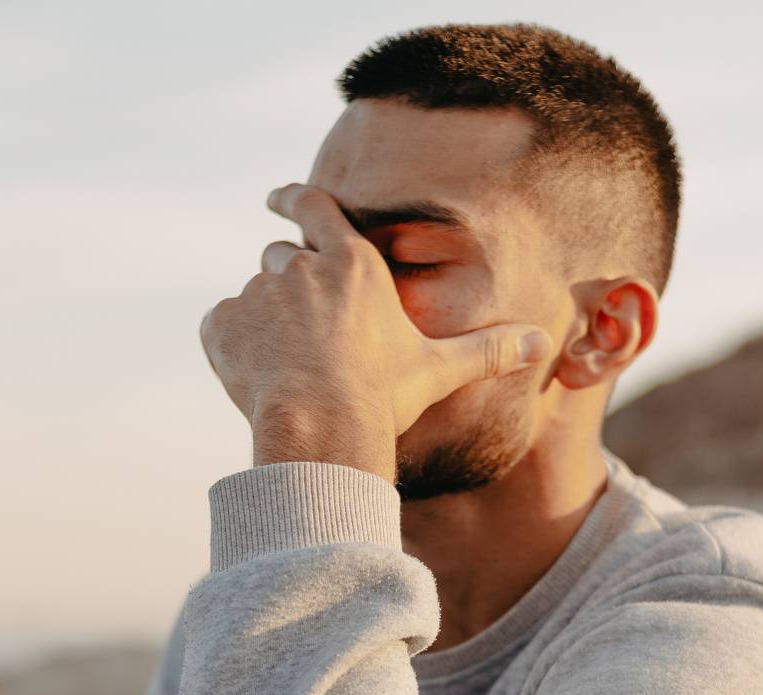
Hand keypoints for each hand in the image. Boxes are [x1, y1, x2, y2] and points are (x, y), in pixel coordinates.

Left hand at [198, 182, 553, 442]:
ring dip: (264, 321)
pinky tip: (255, 376)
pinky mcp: (222, 328)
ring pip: (254, 296)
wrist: (321, 429)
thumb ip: (488, 350)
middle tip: (303, 330)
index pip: (315, 207)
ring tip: (285, 366)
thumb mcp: (440, 370)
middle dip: (289, 283)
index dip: (293, 197)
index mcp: (351, 263)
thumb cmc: (383, 396)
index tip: (274, 196)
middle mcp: (300, 267)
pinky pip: (220, 327)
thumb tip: (543, 344)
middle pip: (282, 256)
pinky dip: (232, 346)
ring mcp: (257, 295)